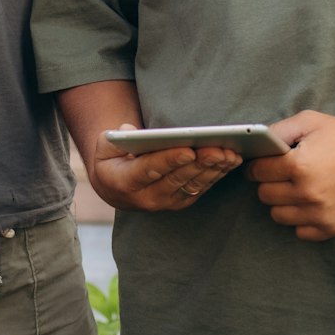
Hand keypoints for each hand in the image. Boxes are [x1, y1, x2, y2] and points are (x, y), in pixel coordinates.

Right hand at [85, 123, 241, 211]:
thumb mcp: (104, 146)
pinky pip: (201, 188)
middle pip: (177, 179)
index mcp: (125, 182)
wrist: (115, 187)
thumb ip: (115, 138)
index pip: (150, 170)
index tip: (189, 150)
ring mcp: (165, 202)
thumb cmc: (111, 159)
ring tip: (230, 154)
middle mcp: (147, 198)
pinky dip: (217, 175)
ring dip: (214, 170)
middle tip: (218, 149)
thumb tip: (132, 131)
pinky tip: (230, 161)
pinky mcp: (180, 202)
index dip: (170, 160)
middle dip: (200, 163)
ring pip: (193, 185)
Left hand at [244, 110, 334, 240]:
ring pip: (278, 215)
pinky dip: (300, 219)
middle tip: (283, 173)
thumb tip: (255, 144)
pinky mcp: (333, 227)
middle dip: (268, 182)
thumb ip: (278, 131)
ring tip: (297, 187)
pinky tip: (311, 202)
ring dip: (282, 202)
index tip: (264, 163)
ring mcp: (321, 214)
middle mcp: (308, 193)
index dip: (257, 165)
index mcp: (299, 166)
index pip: (257, 172)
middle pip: (264, 195)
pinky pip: (300, 231)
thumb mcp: (310, 121)